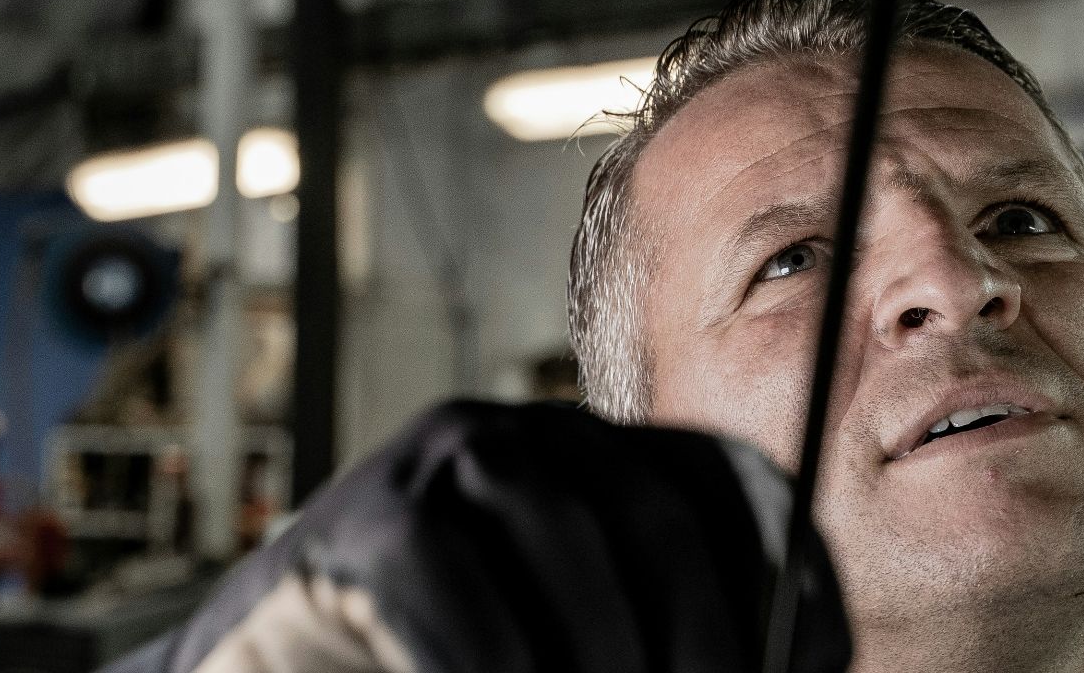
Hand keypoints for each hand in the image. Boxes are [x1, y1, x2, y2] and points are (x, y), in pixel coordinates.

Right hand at [109, 401, 849, 672]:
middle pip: (662, 521)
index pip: (740, 493)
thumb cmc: (462, 666)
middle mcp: (541, 436)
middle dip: (704, 647)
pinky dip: (496, 672)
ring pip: (566, 545)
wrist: (287, 670)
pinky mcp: (362, 523)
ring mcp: (444, 462)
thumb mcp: (590, 652)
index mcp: (616, 460)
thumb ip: (676, 649)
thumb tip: (796, 662)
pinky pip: (461, 599)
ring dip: (604, 666)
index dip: (786, 591)